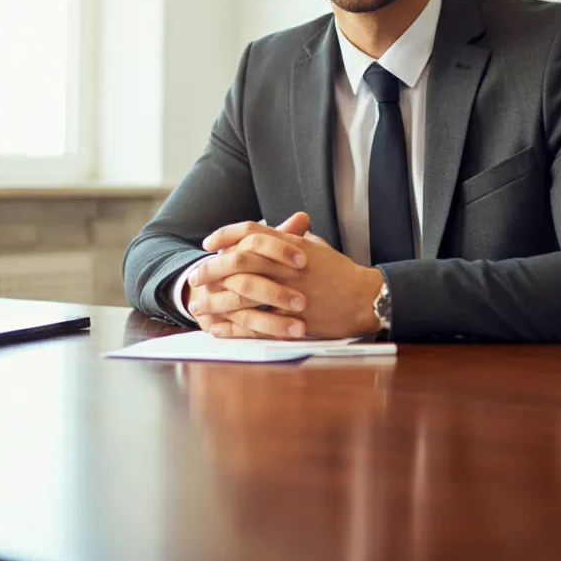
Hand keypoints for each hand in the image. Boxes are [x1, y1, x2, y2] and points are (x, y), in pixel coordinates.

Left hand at [192, 226, 384, 338]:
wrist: (366, 297)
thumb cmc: (342, 272)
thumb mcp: (316, 247)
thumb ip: (293, 238)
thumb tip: (276, 231)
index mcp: (292, 245)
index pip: (252, 231)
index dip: (226, 235)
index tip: (208, 242)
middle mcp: (288, 265)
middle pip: (240, 260)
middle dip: (212, 268)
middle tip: (194, 276)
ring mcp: (290, 291)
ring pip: (242, 292)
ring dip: (216, 299)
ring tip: (197, 306)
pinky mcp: (293, 317)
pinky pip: (255, 323)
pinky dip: (232, 327)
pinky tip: (217, 329)